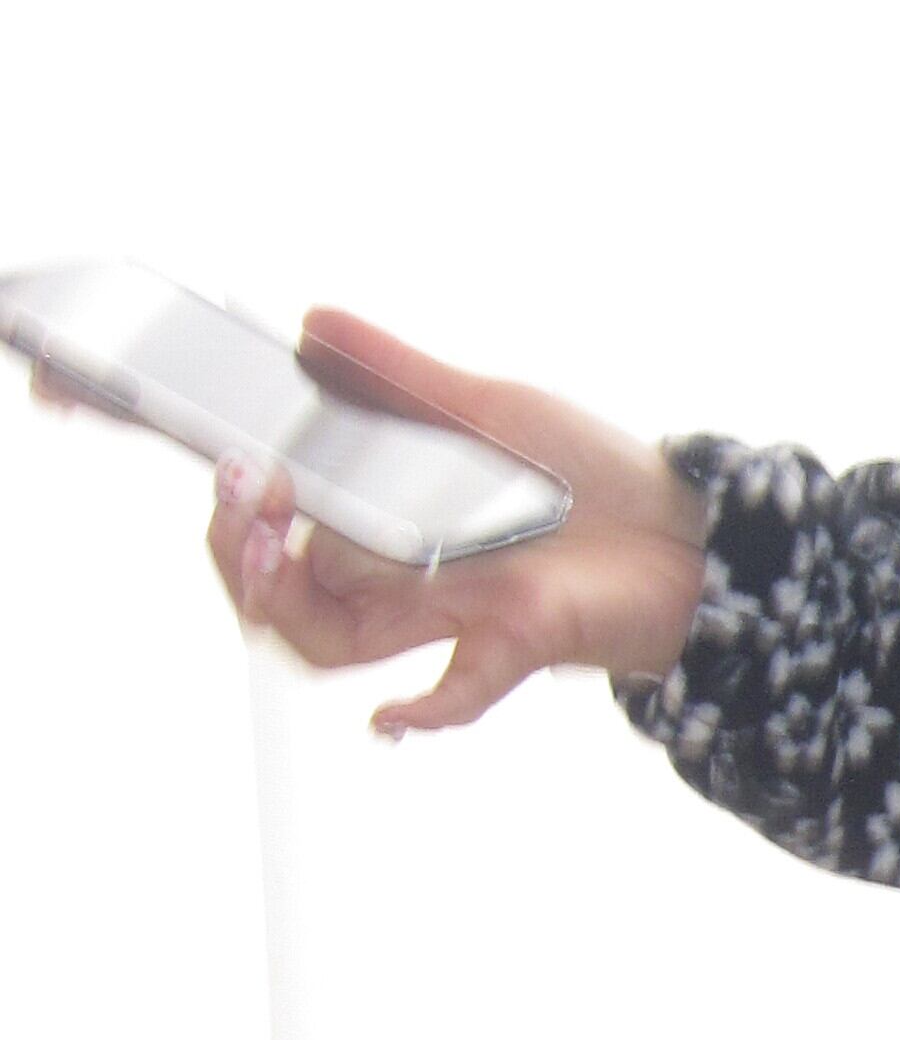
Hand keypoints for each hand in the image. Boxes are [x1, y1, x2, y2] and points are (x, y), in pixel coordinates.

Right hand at [42, 302, 711, 737]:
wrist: (695, 538)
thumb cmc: (592, 477)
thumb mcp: (491, 406)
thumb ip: (398, 376)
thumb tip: (310, 324)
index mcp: (373, 503)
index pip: (250, 490)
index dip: (165, 454)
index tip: (65, 384)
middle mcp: (391, 566)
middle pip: (264, 583)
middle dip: (230, 540)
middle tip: (242, 486)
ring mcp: (439, 609)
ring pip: (323, 634)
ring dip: (293, 590)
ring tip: (297, 532)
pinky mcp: (502, 643)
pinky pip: (442, 696)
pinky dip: (420, 710)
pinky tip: (397, 715)